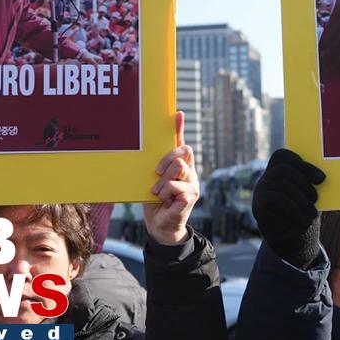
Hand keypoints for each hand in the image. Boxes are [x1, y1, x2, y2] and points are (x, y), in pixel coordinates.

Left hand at [144, 112, 197, 244]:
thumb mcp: (152, 181)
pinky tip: (164, 201)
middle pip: (183, 152)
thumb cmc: (155, 202)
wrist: (160, 226)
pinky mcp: (191, 197)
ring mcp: (192, 184)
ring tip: (158, 193)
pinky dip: (166, 194)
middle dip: (166, 160)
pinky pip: (177, 187)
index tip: (177, 113)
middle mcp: (190, 172)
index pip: (181, 142)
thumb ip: (155, 166)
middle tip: (156, 174)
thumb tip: (147, 147)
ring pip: (179, 168)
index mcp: (180, 166)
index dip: (179, 128)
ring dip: (164, 182)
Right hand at [252, 149, 325, 268]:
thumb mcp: (308, 194)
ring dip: (301, 202)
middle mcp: (265, 179)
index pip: (282, 156)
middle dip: (303, 184)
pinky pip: (277, 202)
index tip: (321, 179)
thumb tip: (321, 177)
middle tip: (315, 199)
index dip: (302, 165)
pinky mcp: (258, 208)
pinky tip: (304, 222)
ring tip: (312, 214)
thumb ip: (311, 183)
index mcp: (277, 170)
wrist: (290, 236)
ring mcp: (259, 192)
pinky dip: (295, 212)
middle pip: (283, 170)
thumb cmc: (302, 209)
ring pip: (282, 188)